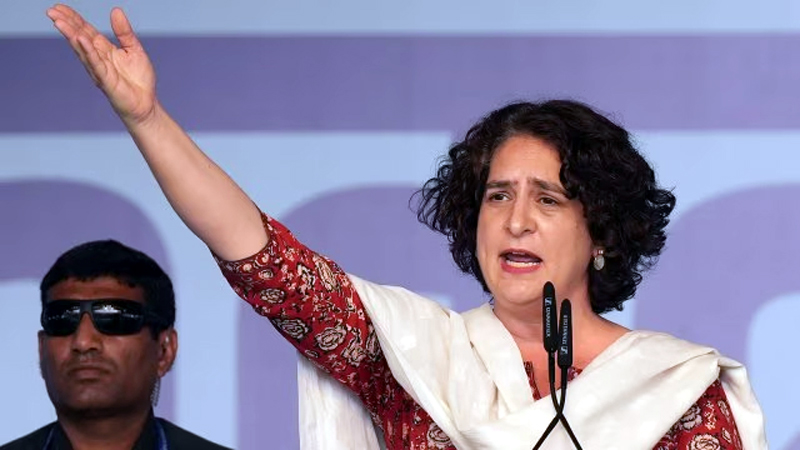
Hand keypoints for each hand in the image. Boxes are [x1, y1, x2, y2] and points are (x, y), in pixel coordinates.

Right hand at [47, 4, 156, 124]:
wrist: (145, 103)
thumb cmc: (139, 79)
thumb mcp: (134, 49)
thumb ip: (124, 31)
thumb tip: (116, 10)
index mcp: (104, 49)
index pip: (85, 30)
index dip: (73, 19)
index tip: (59, 7)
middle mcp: (97, 58)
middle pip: (79, 38)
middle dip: (66, 24)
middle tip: (51, 11)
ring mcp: (99, 69)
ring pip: (83, 50)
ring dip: (71, 35)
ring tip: (59, 21)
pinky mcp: (106, 80)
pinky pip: (96, 63)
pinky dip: (88, 51)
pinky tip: (81, 39)